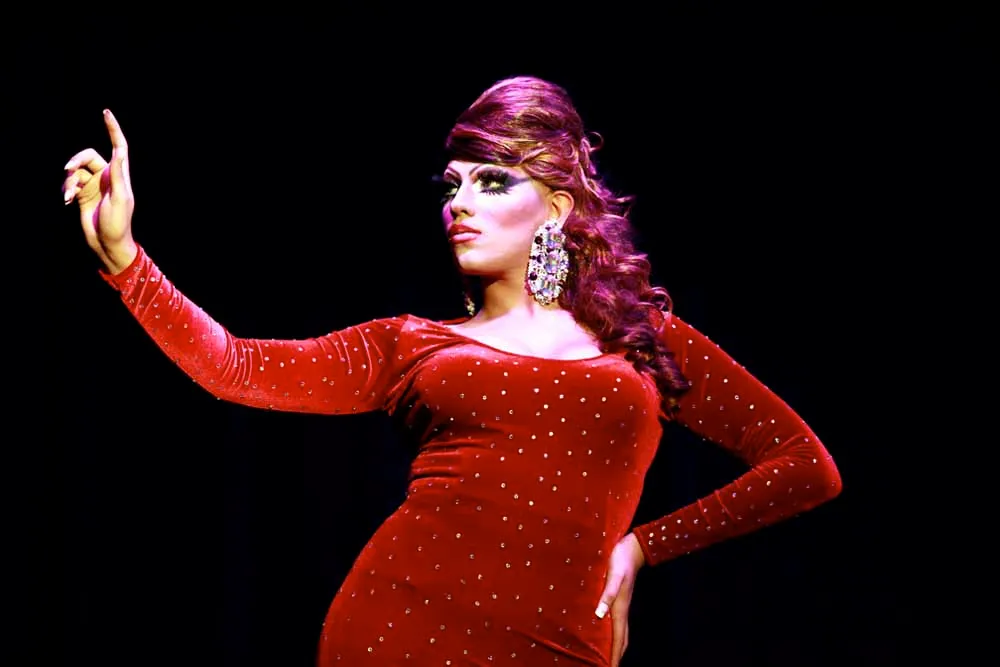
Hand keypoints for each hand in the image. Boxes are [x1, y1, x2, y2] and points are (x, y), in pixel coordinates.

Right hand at [63, 109, 136, 273]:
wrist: (107, 243)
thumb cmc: (118, 223)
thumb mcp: (120, 197)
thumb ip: (117, 173)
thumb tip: (120, 150)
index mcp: (119, 175)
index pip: (118, 146)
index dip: (112, 129)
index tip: (106, 112)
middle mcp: (106, 177)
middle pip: (86, 156)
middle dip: (75, 161)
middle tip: (68, 170)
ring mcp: (93, 185)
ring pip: (74, 171)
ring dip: (69, 182)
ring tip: (69, 196)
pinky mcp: (82, 195)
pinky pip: (69, 184)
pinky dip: (66, 189)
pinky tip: (67, 201)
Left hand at [595, 532, 644, 665]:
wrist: (631, 548)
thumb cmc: (620, 560)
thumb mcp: (612, 576)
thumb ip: (607, 594)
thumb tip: (600, 615)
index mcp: (619, 608)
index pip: (618, 639)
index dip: (615, 656)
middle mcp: (621, 610)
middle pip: (620, 640)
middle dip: (616, 656)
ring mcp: (621, 605)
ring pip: (619, 632)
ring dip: (615, 646)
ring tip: (607, 658)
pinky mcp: (618, 598)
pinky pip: (616, 622)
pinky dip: (612, 633)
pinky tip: (605, 632)